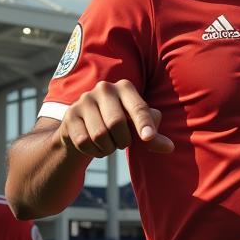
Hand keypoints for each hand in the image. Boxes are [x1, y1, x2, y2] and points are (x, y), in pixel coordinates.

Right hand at [59, 80, 173, 157]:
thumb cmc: (121, 127)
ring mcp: (84, 100)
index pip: (138, 107)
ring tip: (108, 144)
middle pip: (116, 123)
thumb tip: (169, 148)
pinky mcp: (70, 115)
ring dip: (107, 148)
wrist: (87, 130)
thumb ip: (154, 138)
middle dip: (123, 140)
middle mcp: (104, 88)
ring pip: (99, 135)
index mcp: (125, 87)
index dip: (144, 124)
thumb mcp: (139, 129)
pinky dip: (93, 151)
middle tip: (122, 142)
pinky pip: (84, 142)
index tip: (148, 138)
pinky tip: (94, 146)